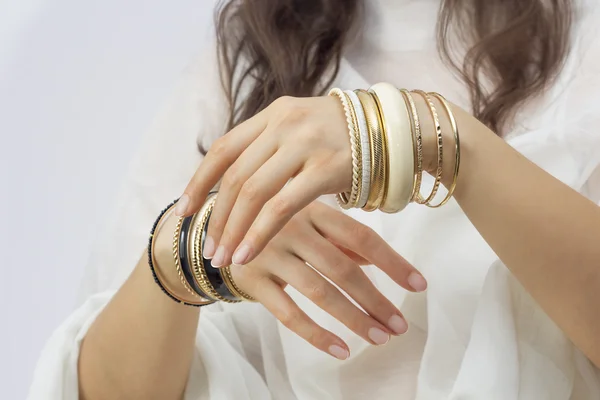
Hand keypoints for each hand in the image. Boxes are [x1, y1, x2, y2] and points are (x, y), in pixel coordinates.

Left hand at [177, 95, 351, 266]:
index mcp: (273, 114)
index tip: (185, 210)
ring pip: (253, 193)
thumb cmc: (345, 137)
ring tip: (222, 259)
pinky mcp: (326, 168)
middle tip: (206, 247)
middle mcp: (284, 124)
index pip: (223, 148)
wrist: (395, 130)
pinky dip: (259, 233)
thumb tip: (238, 184)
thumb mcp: (302, 129)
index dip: (199, 181)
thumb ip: (271, 148)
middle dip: (216, 216)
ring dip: (232, 230)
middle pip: (235, 175)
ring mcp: (304, 144)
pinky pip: (282, 207)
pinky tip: (248, 253)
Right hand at [230, 201, 426, 358]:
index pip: (362, 236)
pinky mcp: (252, 278)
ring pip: (319, 292)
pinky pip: (288, 312)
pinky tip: (339, 349)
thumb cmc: (273, 227)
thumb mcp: (307, 223)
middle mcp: (291, 227)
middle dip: (375, 300)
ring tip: (378, 338)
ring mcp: (269, 252)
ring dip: (353, 319)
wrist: (215, 232)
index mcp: (312, 209)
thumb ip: (340, 240)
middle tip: (399, 325)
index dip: (392, 262)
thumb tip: (377, 263)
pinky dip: (315, 334)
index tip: (419, 284)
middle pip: (343, 268)